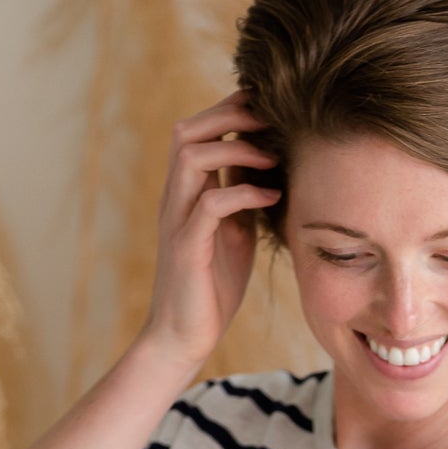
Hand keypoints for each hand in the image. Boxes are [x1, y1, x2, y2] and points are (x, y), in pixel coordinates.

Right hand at [140, 88, 281, 372]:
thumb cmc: (212, 288)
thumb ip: (242, 199)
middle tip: (269, 119)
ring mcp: (178, 221)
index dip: (229, 111)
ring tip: (272, 156)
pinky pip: (211, 204)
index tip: (267, 110)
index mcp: (185, 193)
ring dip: (236, 148)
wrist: (184, 337)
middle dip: (229, 115)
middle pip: (187, 130)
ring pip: (192, 156)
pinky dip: (244, 192)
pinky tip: (272, 196)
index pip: (196, 131)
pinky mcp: (188, 248)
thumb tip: (267, 167)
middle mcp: (175, 199)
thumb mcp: (234, 233)